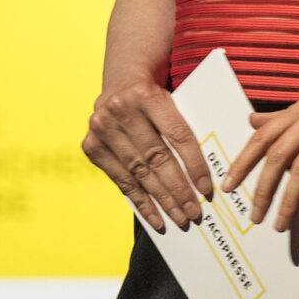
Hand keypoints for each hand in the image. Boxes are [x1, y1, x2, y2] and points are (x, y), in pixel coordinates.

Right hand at [82, 79, 212, 233]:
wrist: (121, 79)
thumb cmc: (156, 95)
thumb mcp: (173, 98)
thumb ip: (185, 126)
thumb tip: (206, 172)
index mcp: (147, 95)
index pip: (177, 135)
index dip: (194, 165)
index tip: (207, 190)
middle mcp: (120, 110)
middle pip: (157, 157)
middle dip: (179, 189)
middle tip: (195, 212)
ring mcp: (102, 128)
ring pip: (139, 172)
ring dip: (162, 200)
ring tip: (180, 219)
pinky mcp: (91, 145)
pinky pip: (121, 180)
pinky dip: (141, 202)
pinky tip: (156, 219)